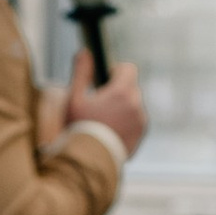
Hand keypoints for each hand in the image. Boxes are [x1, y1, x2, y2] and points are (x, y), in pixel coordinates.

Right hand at [59, 45, 146, 159]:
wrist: (89, 162)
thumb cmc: (79, 128)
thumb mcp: (74, 98)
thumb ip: (81, 72)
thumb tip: (85, 52)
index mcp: (122, 92)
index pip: (129, 68)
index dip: (116, 71)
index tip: (105, 80)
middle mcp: (136, 105)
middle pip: (130, 87)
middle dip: (117, 91)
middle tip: (99, 104)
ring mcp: (141, 121)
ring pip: (133, 105)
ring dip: (122, 108)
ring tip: (103, 121)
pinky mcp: (140, 135)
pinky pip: (135, 121)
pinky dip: (125, 122)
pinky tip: (109, 132)